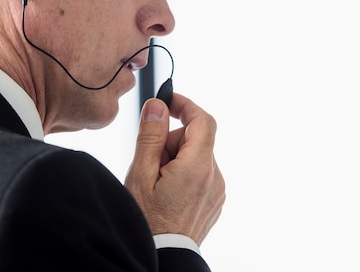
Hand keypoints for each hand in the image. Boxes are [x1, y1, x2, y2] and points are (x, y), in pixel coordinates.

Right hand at [125, 93, 224, 245]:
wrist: (163, 257)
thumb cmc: (148, 221)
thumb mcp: (141, 174)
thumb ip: (151, 136)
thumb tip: (157, 106)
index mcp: (198, 167)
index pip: (203, 120)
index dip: (186, 105)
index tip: (168, 102)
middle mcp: (215, 177)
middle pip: (195, 139)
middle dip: (171, 141)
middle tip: (149, 160)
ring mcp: (217, 191)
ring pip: (197, 156)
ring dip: (176, 158)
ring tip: (156, 181)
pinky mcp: (215, 200)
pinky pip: (201, 173)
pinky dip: (184, 172)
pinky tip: (167, 191)